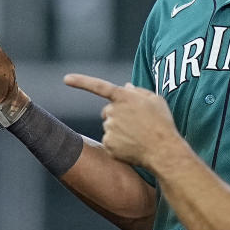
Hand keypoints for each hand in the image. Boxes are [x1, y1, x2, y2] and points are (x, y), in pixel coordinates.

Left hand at [63, 74, 185, 168]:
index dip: (81, 81)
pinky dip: (119, 144)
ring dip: (120, 130)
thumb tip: (126, 87)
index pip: (99, 86)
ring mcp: (108, 129)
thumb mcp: (156, 101)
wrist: (163, 150)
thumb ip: (139, 92)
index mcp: (123, 97)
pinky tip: (133, 146)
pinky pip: (110, 141)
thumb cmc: (162, 123)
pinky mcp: (108, 145)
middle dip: (117, 115)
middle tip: (136, 123)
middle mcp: (112, 112)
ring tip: (138, 136)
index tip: (66, 79)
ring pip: (109, 127)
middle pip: (107, 111)